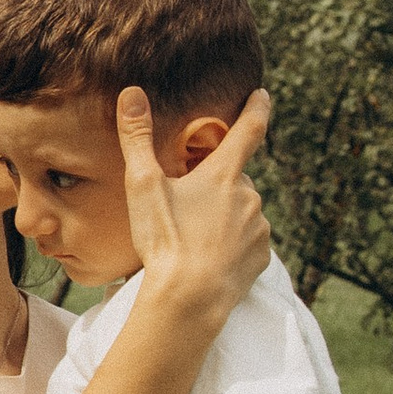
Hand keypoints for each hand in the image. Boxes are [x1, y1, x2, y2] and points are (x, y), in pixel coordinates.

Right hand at [116, 84, 271, 325]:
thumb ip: (137, 138)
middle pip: (235, 179)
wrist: (189, 300)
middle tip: (188, 204)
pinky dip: (232, 244)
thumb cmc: (165, 241)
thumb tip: (132, 93)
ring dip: (224, 215)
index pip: (249, 128)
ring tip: (193, 237)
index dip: (256, 107)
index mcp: (224, 174)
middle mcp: (250, 196)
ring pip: (242, 211)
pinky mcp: (260, 257)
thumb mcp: (143, 186)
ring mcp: (258, 228)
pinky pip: (248, 242)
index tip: (261, 94)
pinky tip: (209, 257)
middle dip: (217, 184)